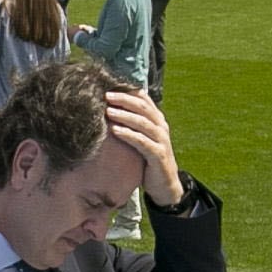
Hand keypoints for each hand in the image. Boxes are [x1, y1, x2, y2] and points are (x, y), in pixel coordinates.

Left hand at [103, 83, 181, 207]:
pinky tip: (115, 131)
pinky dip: (128, 134)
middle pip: (143, 107)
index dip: (129, 92)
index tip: (111, 86)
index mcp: (157, 120)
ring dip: (125, 115)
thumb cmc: (148, 160)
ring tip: (108, 111)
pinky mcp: (158, 155)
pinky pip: (142, 141)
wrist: (165, 185)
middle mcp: (161, 127)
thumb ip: (133, 127)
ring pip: (142, 122)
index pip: (144, 100)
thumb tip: (112, 113)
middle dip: (124, 99)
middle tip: (107, 95)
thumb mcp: (142, 139)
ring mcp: (161, 140)